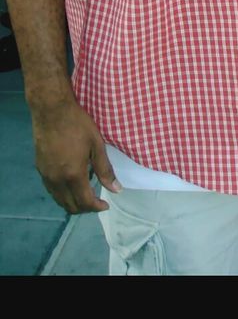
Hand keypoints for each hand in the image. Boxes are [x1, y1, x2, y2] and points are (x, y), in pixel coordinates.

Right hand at [31, 99, 121, 213]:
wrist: (52, 111)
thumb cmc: (77, 124)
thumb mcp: (96, 145)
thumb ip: (105, 169)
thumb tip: (116, 190)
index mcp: (73, 175)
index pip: (85, 202)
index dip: (96, 207)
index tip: (105, 204)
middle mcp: (57, 180)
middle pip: (70, 206)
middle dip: (85, 208)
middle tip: (97, 200)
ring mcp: (46, 176)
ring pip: (59, 200)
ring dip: (73, 202)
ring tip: (85, 193)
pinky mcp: (40, 169)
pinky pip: (52, 190)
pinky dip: (63, 194)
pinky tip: (71, 184)